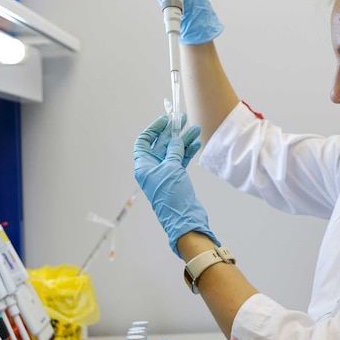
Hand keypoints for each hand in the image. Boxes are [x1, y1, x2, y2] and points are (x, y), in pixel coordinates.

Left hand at [134, 114, 218, 257]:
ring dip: (184, 140)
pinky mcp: (177, 178)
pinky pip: (181, 160)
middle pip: (161, 144)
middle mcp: (153, 168)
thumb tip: (176, 139)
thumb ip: (173, 150)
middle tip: (183, 119)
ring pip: (174, 151)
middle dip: (172, 132)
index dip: (153, 130)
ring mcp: (165, 173)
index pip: (144, 141)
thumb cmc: (172, 195)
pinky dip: (188, 151)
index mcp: (144, 166)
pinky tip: (196, 143)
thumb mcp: (171, 168)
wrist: (184, 219)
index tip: (165, 120)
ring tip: (195, 129)